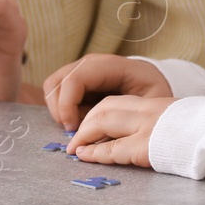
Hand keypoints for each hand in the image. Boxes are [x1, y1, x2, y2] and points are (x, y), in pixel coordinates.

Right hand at [43, 53, 172, 130]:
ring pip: (52, 87)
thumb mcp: (149, 102)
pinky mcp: (75, 79)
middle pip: (56, 83)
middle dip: (60, 111)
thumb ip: (126, 116)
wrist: (153, 78)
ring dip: (58, 111)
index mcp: (108, 66)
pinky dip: (61, 109)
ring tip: (79, 125)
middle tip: (76, 130)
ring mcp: (80, 69)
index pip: (74, 79)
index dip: (67, 105)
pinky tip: (79, 119)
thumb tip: (101, 140)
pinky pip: (56, 92)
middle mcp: (89, 63)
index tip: (74, 129)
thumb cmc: (153, 90)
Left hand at [66, 95, 175, 168]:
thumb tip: (156, 136)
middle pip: (104, 109)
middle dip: (86, 123)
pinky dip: (95, 153)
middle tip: (75, 138)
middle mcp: (148, 111)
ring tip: (74, 149)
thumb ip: (165, 123)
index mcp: (157, 104)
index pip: (117, 102)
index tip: (88, 125)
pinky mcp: (146, 147)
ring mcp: (146, 128)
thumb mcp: (184, 121)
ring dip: (84, 135)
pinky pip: (113, 149)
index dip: (97, 114)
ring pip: (103, 122)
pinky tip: (85, 156)